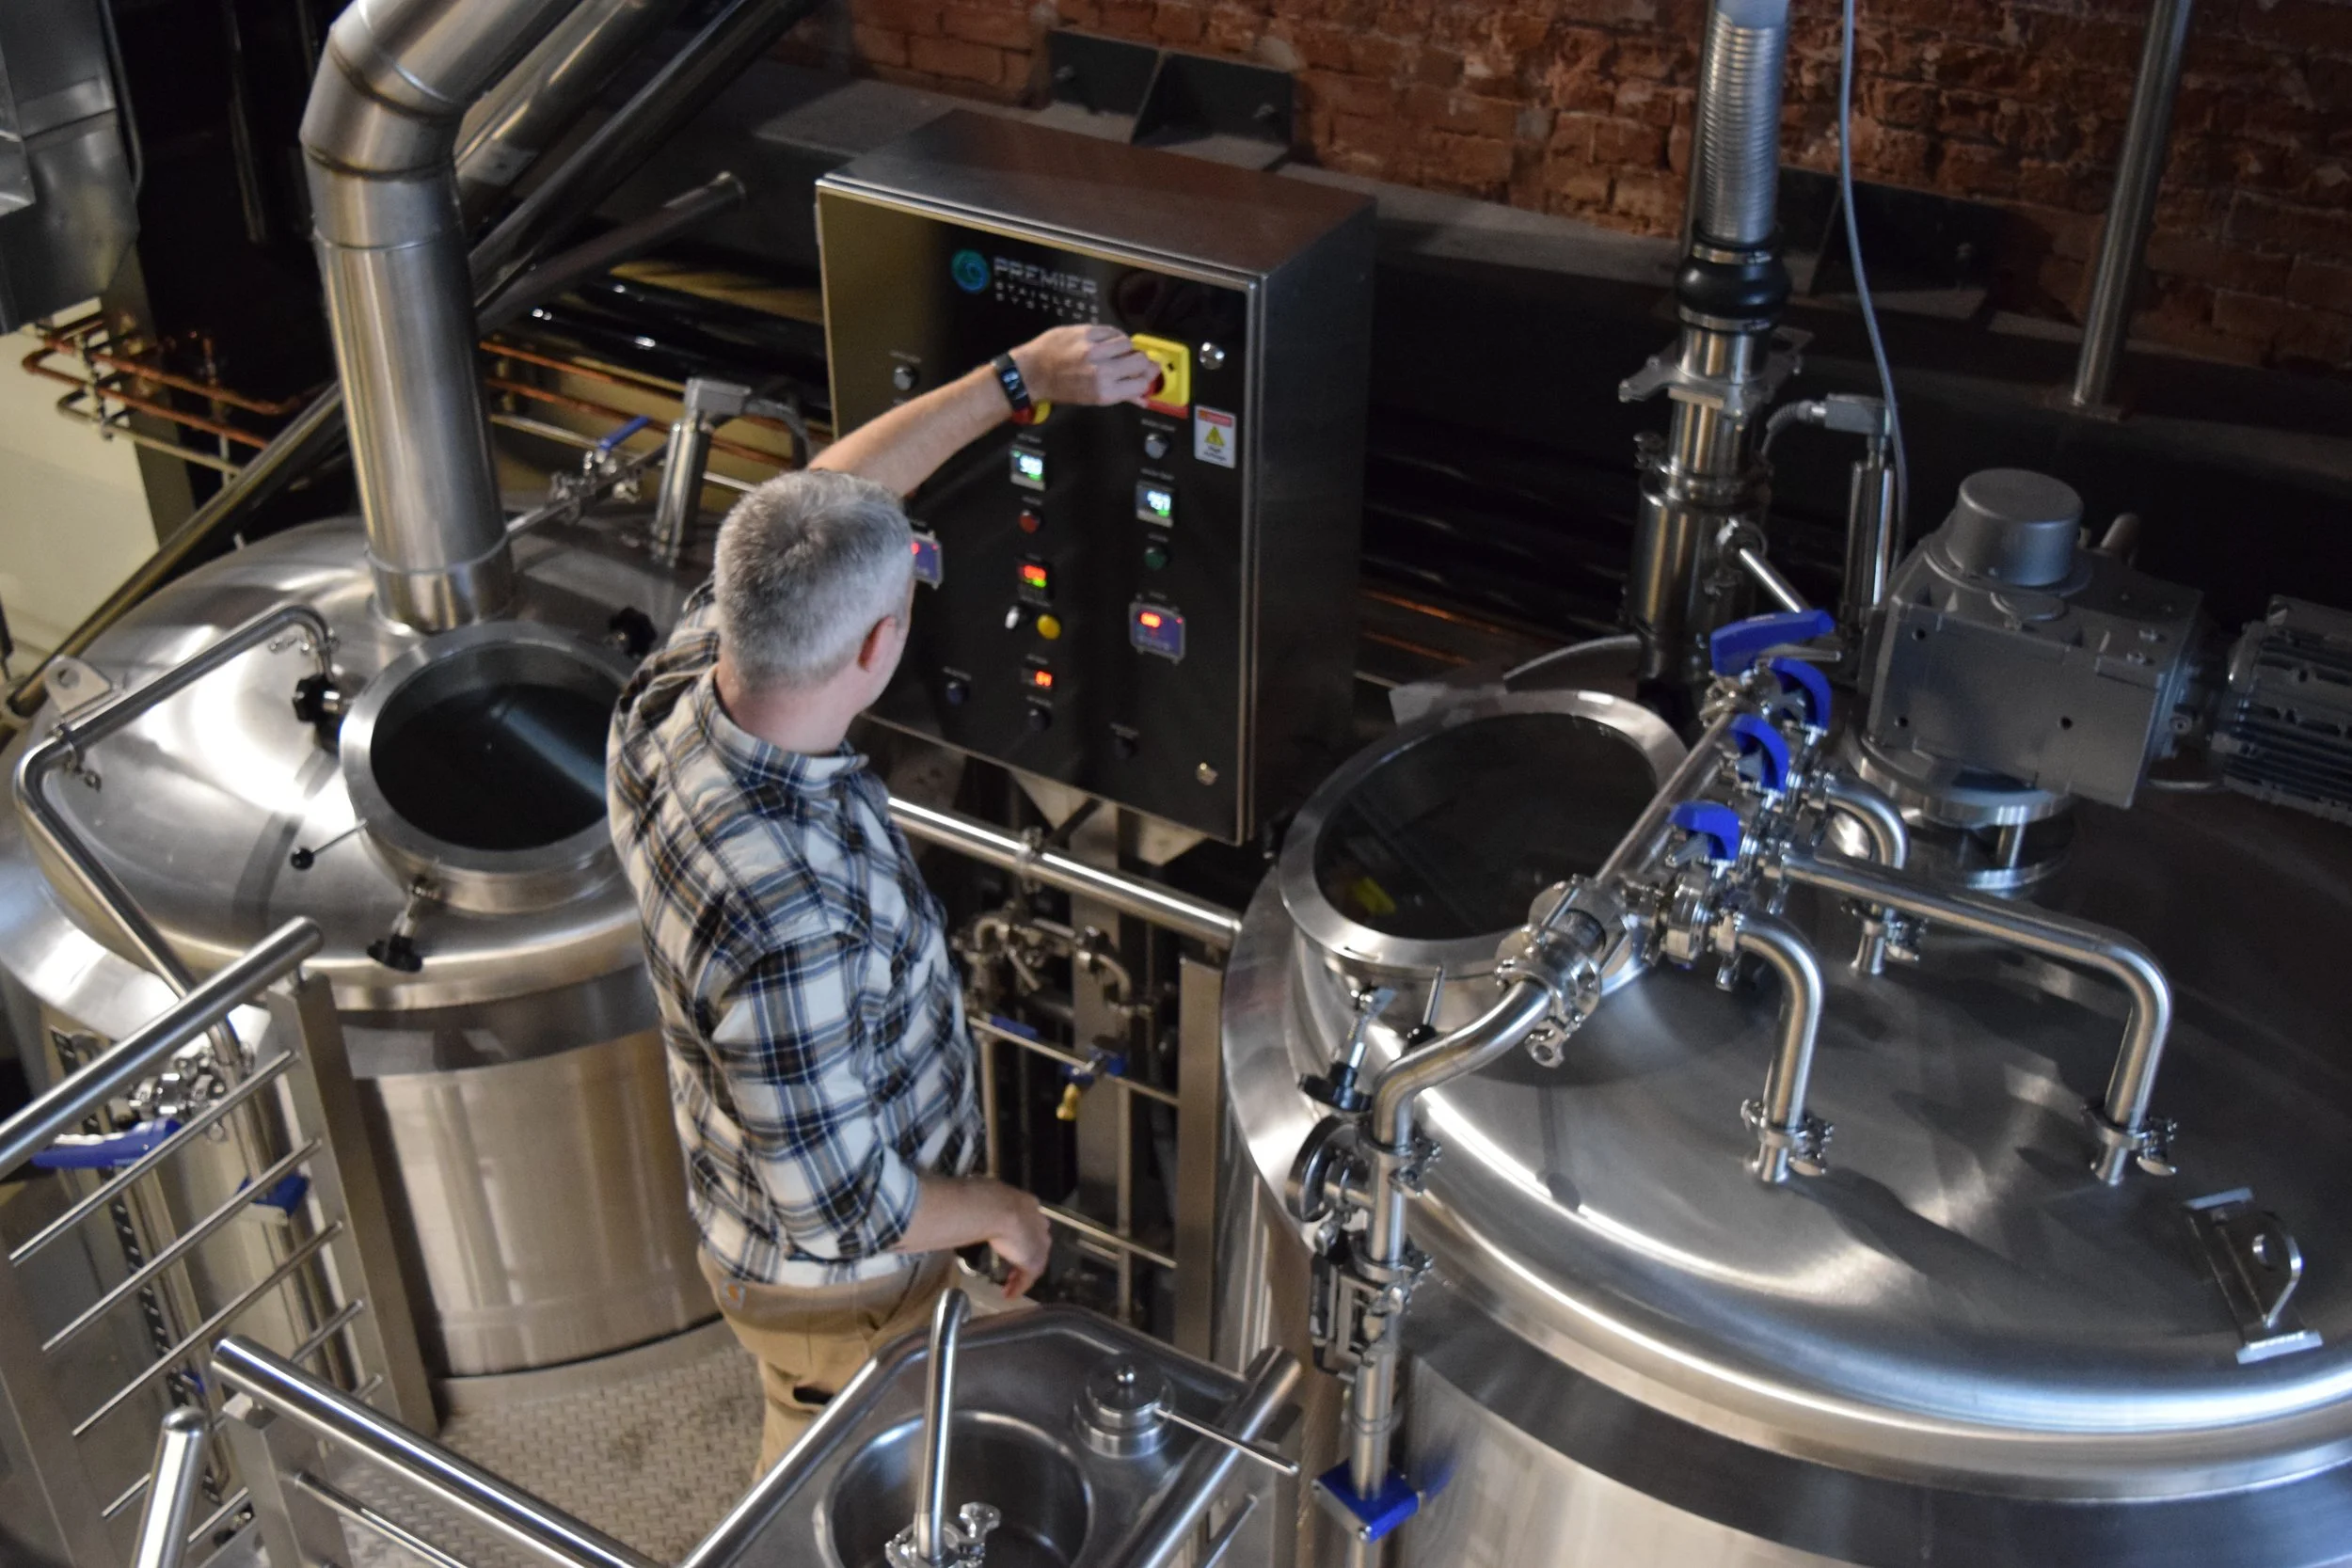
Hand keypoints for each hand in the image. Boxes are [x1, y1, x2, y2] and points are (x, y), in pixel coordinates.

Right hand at [984, 1180, 1052, 1297]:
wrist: (995, 1209)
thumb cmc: (984, 1198)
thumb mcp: (986, 1195)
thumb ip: (985, 1201)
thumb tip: (970, 1200)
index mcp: (1028, 1204)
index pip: (1028, 1221)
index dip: (1020, 1233)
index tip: (1010, 1242)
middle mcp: (1038, 1222)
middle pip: (1036, 1242)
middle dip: (1025, 1254)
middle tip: (1013, 1267)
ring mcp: (1039, 1242)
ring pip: (1033, 1261)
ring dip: (1021, 1274)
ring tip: (1009, 1286)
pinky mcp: (1034, 1260)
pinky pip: (1028, 1277)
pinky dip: (1019, 1287)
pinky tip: (1008, 1295)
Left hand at [1009, 325, 1158, 407]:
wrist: (1033, 372)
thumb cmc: (1062, 388)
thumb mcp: (1092, 398)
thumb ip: (1121, 396)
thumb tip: (1144, 399)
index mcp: (1104, 392)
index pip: (1142, 383)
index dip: (1147, 378)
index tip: (1146, 374)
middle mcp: (1101, 372)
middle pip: (1139, 360)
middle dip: (1140, 361)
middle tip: (1134, 361)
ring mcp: (1093, 350)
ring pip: (1127, 342)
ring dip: (1125, 347)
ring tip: (1115, 350)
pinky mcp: (1085, 332)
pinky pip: (1111, 330)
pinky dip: (1112, 335)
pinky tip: (1106, 341)